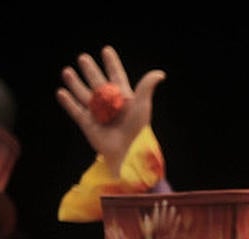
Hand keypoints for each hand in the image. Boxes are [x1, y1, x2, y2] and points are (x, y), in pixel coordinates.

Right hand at [56, 45, 164, 176]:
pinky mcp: (87, 124)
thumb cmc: (137, 128)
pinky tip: (61, 92)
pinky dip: (68, 102)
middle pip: (97, 82)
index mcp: (123, 98)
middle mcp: (109, 104)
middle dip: (91, 71)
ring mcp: (97, 113)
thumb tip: (159, 73)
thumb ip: (146, 88)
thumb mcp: (141, 106)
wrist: (125, 151)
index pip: (116, 76)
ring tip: (67, 71)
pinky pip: (75, 111)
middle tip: (83, 58)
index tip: (106, 50)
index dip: (112, 64)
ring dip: (75, 83)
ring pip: (84, 94)